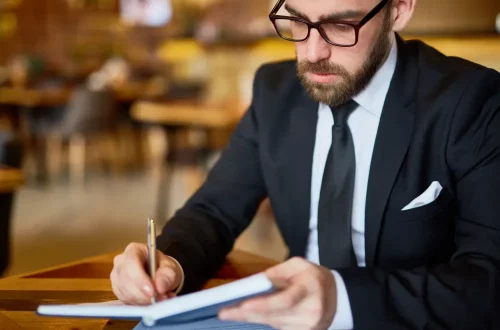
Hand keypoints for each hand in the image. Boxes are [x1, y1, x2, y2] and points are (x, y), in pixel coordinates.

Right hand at [110, 242, 182, 304]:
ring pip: (126, 294)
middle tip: (162, 298)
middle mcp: (121, 262)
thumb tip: (160, 287)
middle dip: (145, 294)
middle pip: (126, 281)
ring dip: (145, 301)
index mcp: (133, 250)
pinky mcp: (118, 290)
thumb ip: (167, 275)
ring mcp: (117, 277)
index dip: (140, 279)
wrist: (158, 273)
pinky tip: (153, 300)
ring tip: (162, 298)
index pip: (131, 263)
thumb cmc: (162, 266)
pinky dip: (142, 304)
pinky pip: (127, 301)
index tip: (152, 292)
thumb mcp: (170, 267)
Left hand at [218, 257, 336, 329]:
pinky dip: (262, 323)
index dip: (263, 304)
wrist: (338, 297)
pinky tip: (248, 317)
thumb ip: (276, 273)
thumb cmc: (314, 277)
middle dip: (246, 314)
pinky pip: (278, 329)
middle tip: (224, 312)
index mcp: (310, 290)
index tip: (243, 305)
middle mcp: (310, 313)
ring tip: (231, 314)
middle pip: (274, 316)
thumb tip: (254, 283)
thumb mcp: (298, 265)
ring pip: (274, 325)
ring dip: (251, 319)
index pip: (285, 300)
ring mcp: (308, 327)